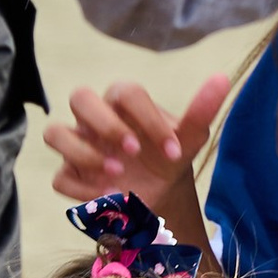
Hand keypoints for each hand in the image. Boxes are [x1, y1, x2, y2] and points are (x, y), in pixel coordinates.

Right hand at [44, 73, 231, 250]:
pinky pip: (60, 177)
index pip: (125, 92)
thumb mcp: (189, 139)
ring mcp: (78, 145)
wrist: (161, 195)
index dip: (148, 118)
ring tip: (117, 176)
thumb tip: (222, 78)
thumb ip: (202, 110)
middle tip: (134, 151)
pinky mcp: (70, 175)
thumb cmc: (169, 157)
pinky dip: (82, 189)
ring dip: (84, 153)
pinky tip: (110, 199)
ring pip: (55, 133)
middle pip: (79, 97)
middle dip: (105, 124)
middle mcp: (95, 119)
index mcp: (123, 102)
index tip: (173, 151)